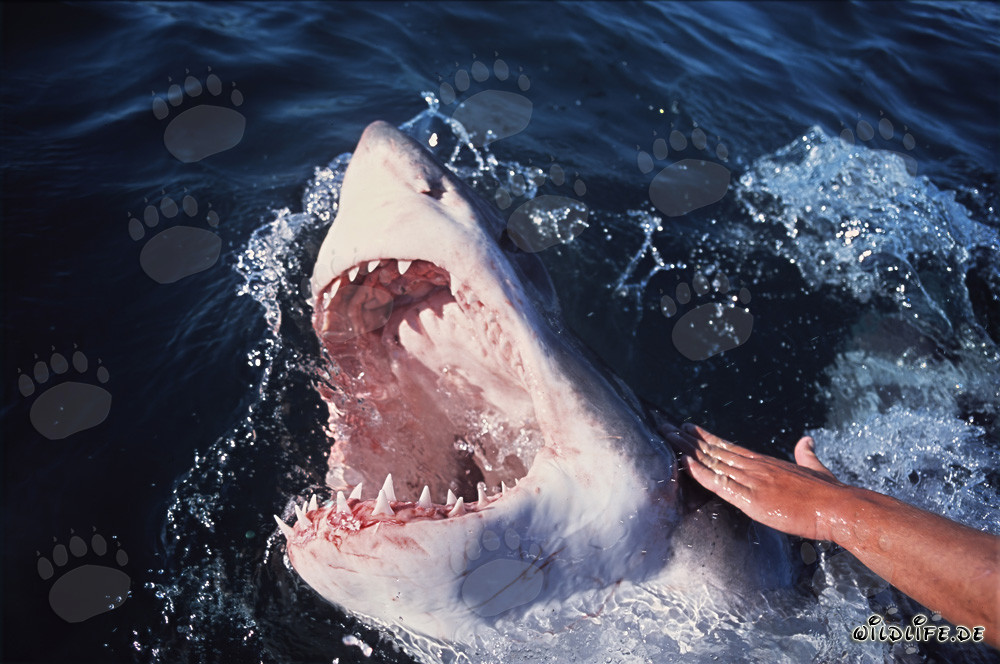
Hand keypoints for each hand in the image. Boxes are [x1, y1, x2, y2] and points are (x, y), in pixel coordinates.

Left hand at [662, 422, 847, 541]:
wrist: (838, 506)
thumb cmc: (829, 492)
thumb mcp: (815, 467)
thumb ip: (806, 454)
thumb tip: (805, 441)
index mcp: (766, 462)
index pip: (728, 446)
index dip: (705, 438)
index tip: (688, 428)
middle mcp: (755, 467)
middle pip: (714, 450)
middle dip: (688, 440)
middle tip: (666, 427)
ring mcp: (752, 481)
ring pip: (712, 462)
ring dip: (688, 451)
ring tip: (668, 438)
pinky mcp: (752, 499)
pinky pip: (720, 484)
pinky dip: (701, 473)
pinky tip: (685, 464)